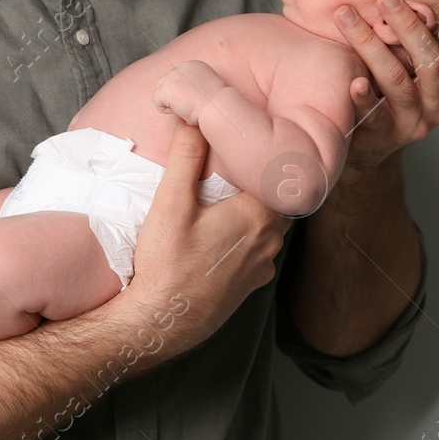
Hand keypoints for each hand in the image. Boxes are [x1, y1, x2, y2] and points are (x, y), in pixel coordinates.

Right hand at [116, 123, 290, 357]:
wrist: (161, 322)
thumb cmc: (166, 264)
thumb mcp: (170, 202)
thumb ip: (186, 156)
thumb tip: (192, 117)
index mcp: (257, 215)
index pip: (278, 175)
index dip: (265, 159)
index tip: (251, 146)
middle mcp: (269, 241)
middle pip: (276, 199)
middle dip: (260, 184)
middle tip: (237, 167)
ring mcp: (262, 267)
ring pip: (269, 227)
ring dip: (254, 212)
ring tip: (228, 199)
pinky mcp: (250, 286)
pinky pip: (258, 251)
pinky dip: (246, 239)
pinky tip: (220, 236)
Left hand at [151, 60, 225, 126]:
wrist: (218, 107)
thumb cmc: (215, 105)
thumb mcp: (205, 90)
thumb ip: (192, 87)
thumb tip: (182, 96)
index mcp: (194, 65)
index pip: (175, 79)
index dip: (182, 94)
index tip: (196, 100)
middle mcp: (182, 66)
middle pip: (164, 83)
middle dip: (173, 97)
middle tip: (190, 106)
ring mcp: (173, 75)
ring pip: (159, 93)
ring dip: (170, 104)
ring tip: (187, 107)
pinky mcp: (167, 86)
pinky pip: (157, 102)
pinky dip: (167, 110)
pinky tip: (182, 109)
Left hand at [334, 0, 438, 169]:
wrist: (368, 143)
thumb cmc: (391, 92)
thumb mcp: (413, 65)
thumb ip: (417, 37)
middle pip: (433, 62)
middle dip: (409, 26)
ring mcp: (415, 120)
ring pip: (397, 80)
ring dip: (369, 44)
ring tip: (346, 18)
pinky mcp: (386, 135)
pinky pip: (374, 114)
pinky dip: (364, 96)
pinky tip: (354, 82)